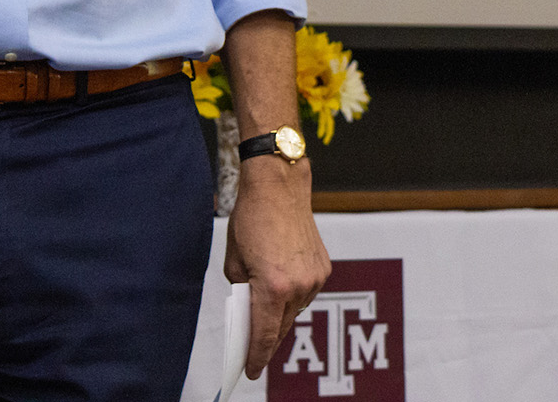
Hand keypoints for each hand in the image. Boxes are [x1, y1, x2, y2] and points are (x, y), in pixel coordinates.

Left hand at [225, 158, 330, 379]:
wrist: (279, 187)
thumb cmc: (252, 218)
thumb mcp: (234, 261)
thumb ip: (241, 291)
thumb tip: (247, 309)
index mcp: (272, 287)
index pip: (264, 335)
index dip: (256, 357)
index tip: (250, 370)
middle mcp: (298, 286)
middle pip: (281, 327)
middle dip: (266, 337)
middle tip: (252, 346)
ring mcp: (315, 278)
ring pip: (295, 310)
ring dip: (280, 313)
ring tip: (265, 304)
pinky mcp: (324, 268)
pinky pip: (306, 293)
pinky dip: (293, 294)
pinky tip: (282, 283)